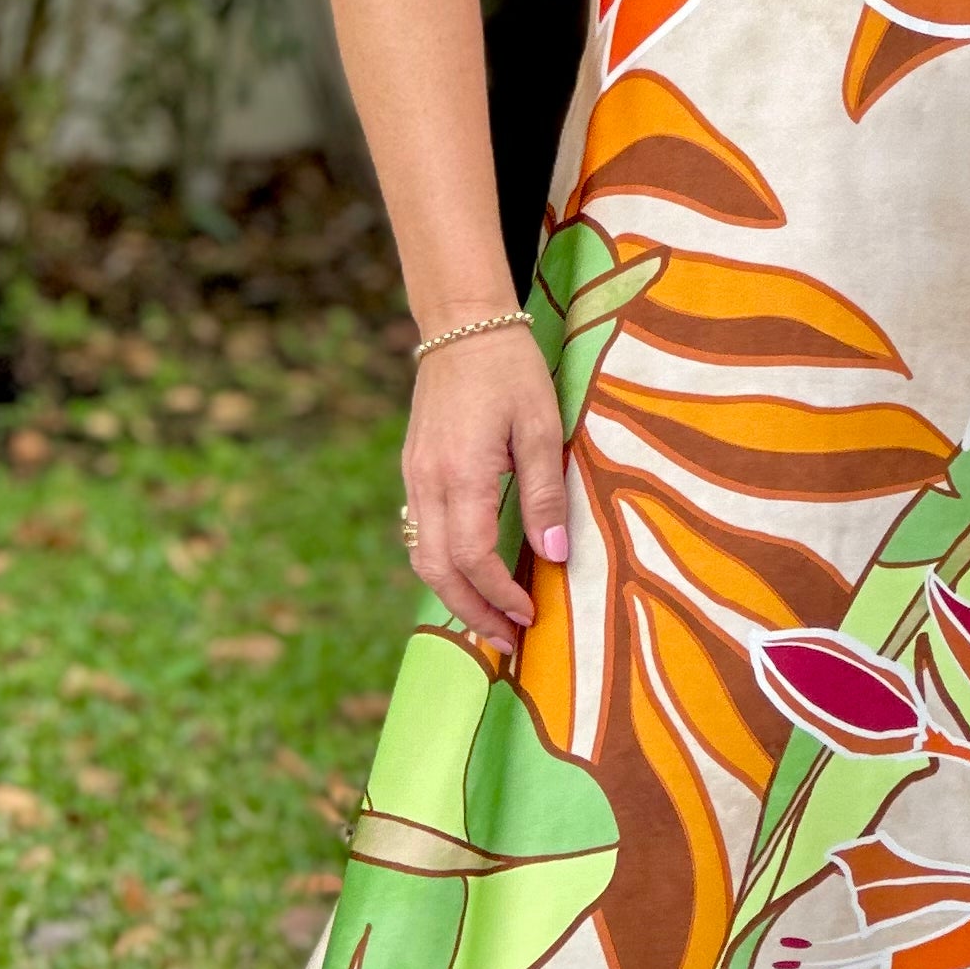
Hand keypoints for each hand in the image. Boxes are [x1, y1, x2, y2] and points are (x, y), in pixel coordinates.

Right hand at [401, 325, 568, 653]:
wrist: (462, 327)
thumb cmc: (511, 372)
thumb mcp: (542, 427)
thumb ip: (545, 494)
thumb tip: (555, 555)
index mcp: (461, 475)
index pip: (473, 559)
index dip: (500, 596)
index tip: (531, 616)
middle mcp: (428, 483)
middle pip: (438, 571)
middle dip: (473, 613)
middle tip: (509, 641)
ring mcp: (414, 478)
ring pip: (422, 557)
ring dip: (454, 596)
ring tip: (490, 620)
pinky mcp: (413, 472)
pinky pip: (420, 534)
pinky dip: (443, 567)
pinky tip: (471, 577)